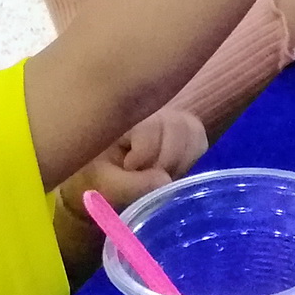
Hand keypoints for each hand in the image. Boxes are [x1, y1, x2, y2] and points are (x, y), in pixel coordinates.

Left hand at [51, 108, 208, 272]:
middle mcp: (152, 109)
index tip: (128, 170)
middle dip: (166, 160)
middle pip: (179, 128)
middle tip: (147, 177)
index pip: (151, 128)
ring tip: (160, 174)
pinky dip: (191, 158)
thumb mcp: (103, 183)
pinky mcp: (183, 128)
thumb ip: (131, 185)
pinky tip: (173, 170)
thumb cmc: (95, 176)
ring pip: (194, 131)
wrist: (96, 172)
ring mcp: (170, 116)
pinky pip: (199, 138)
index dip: (144, 156)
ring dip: (181, 161)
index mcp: (125, 115)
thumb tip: (166, 180)